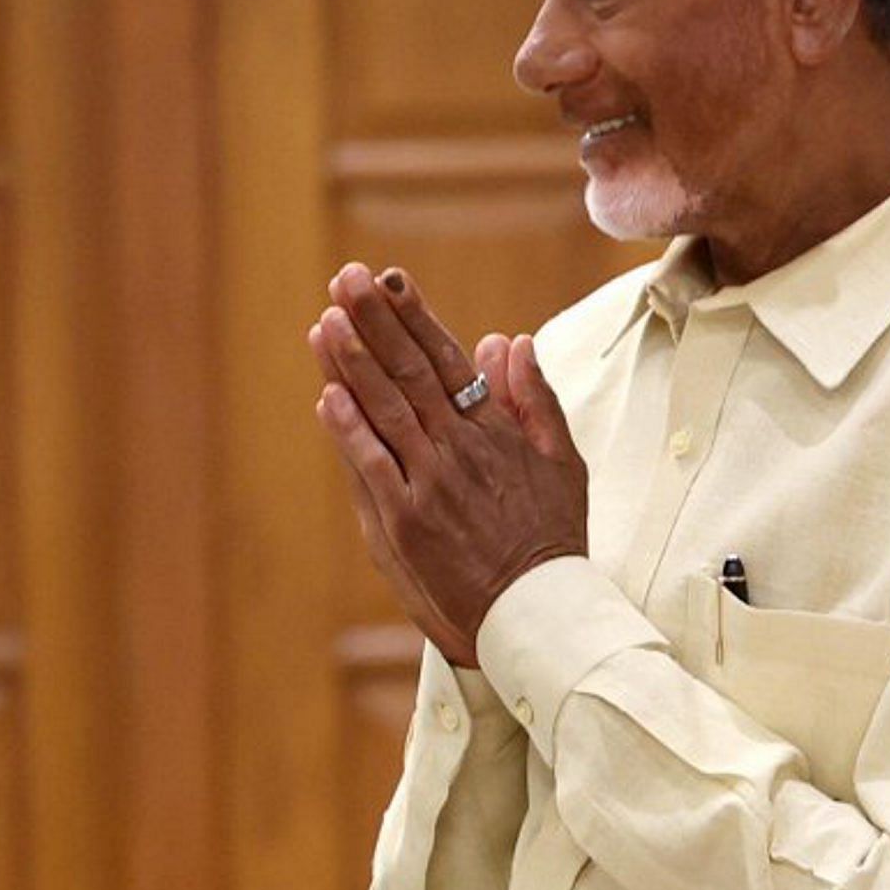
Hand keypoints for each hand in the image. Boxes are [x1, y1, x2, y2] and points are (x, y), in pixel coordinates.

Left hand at [307, 265, 585, 664]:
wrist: (539, 611)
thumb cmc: (552, 539)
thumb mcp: (563, 462)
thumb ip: (535, 400)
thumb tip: (510, 341)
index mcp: (496, 431)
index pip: (449, 360)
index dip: (416, 317)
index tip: (391, 279)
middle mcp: (461, 450)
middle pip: (411, 373)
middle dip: (376, 322)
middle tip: (347, 278)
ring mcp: (431, 485)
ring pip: (387, 411)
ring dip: (354, 363)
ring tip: (327, 320)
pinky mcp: (407, 524)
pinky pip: (373, 467)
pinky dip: (350, 430)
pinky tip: (328, 394)